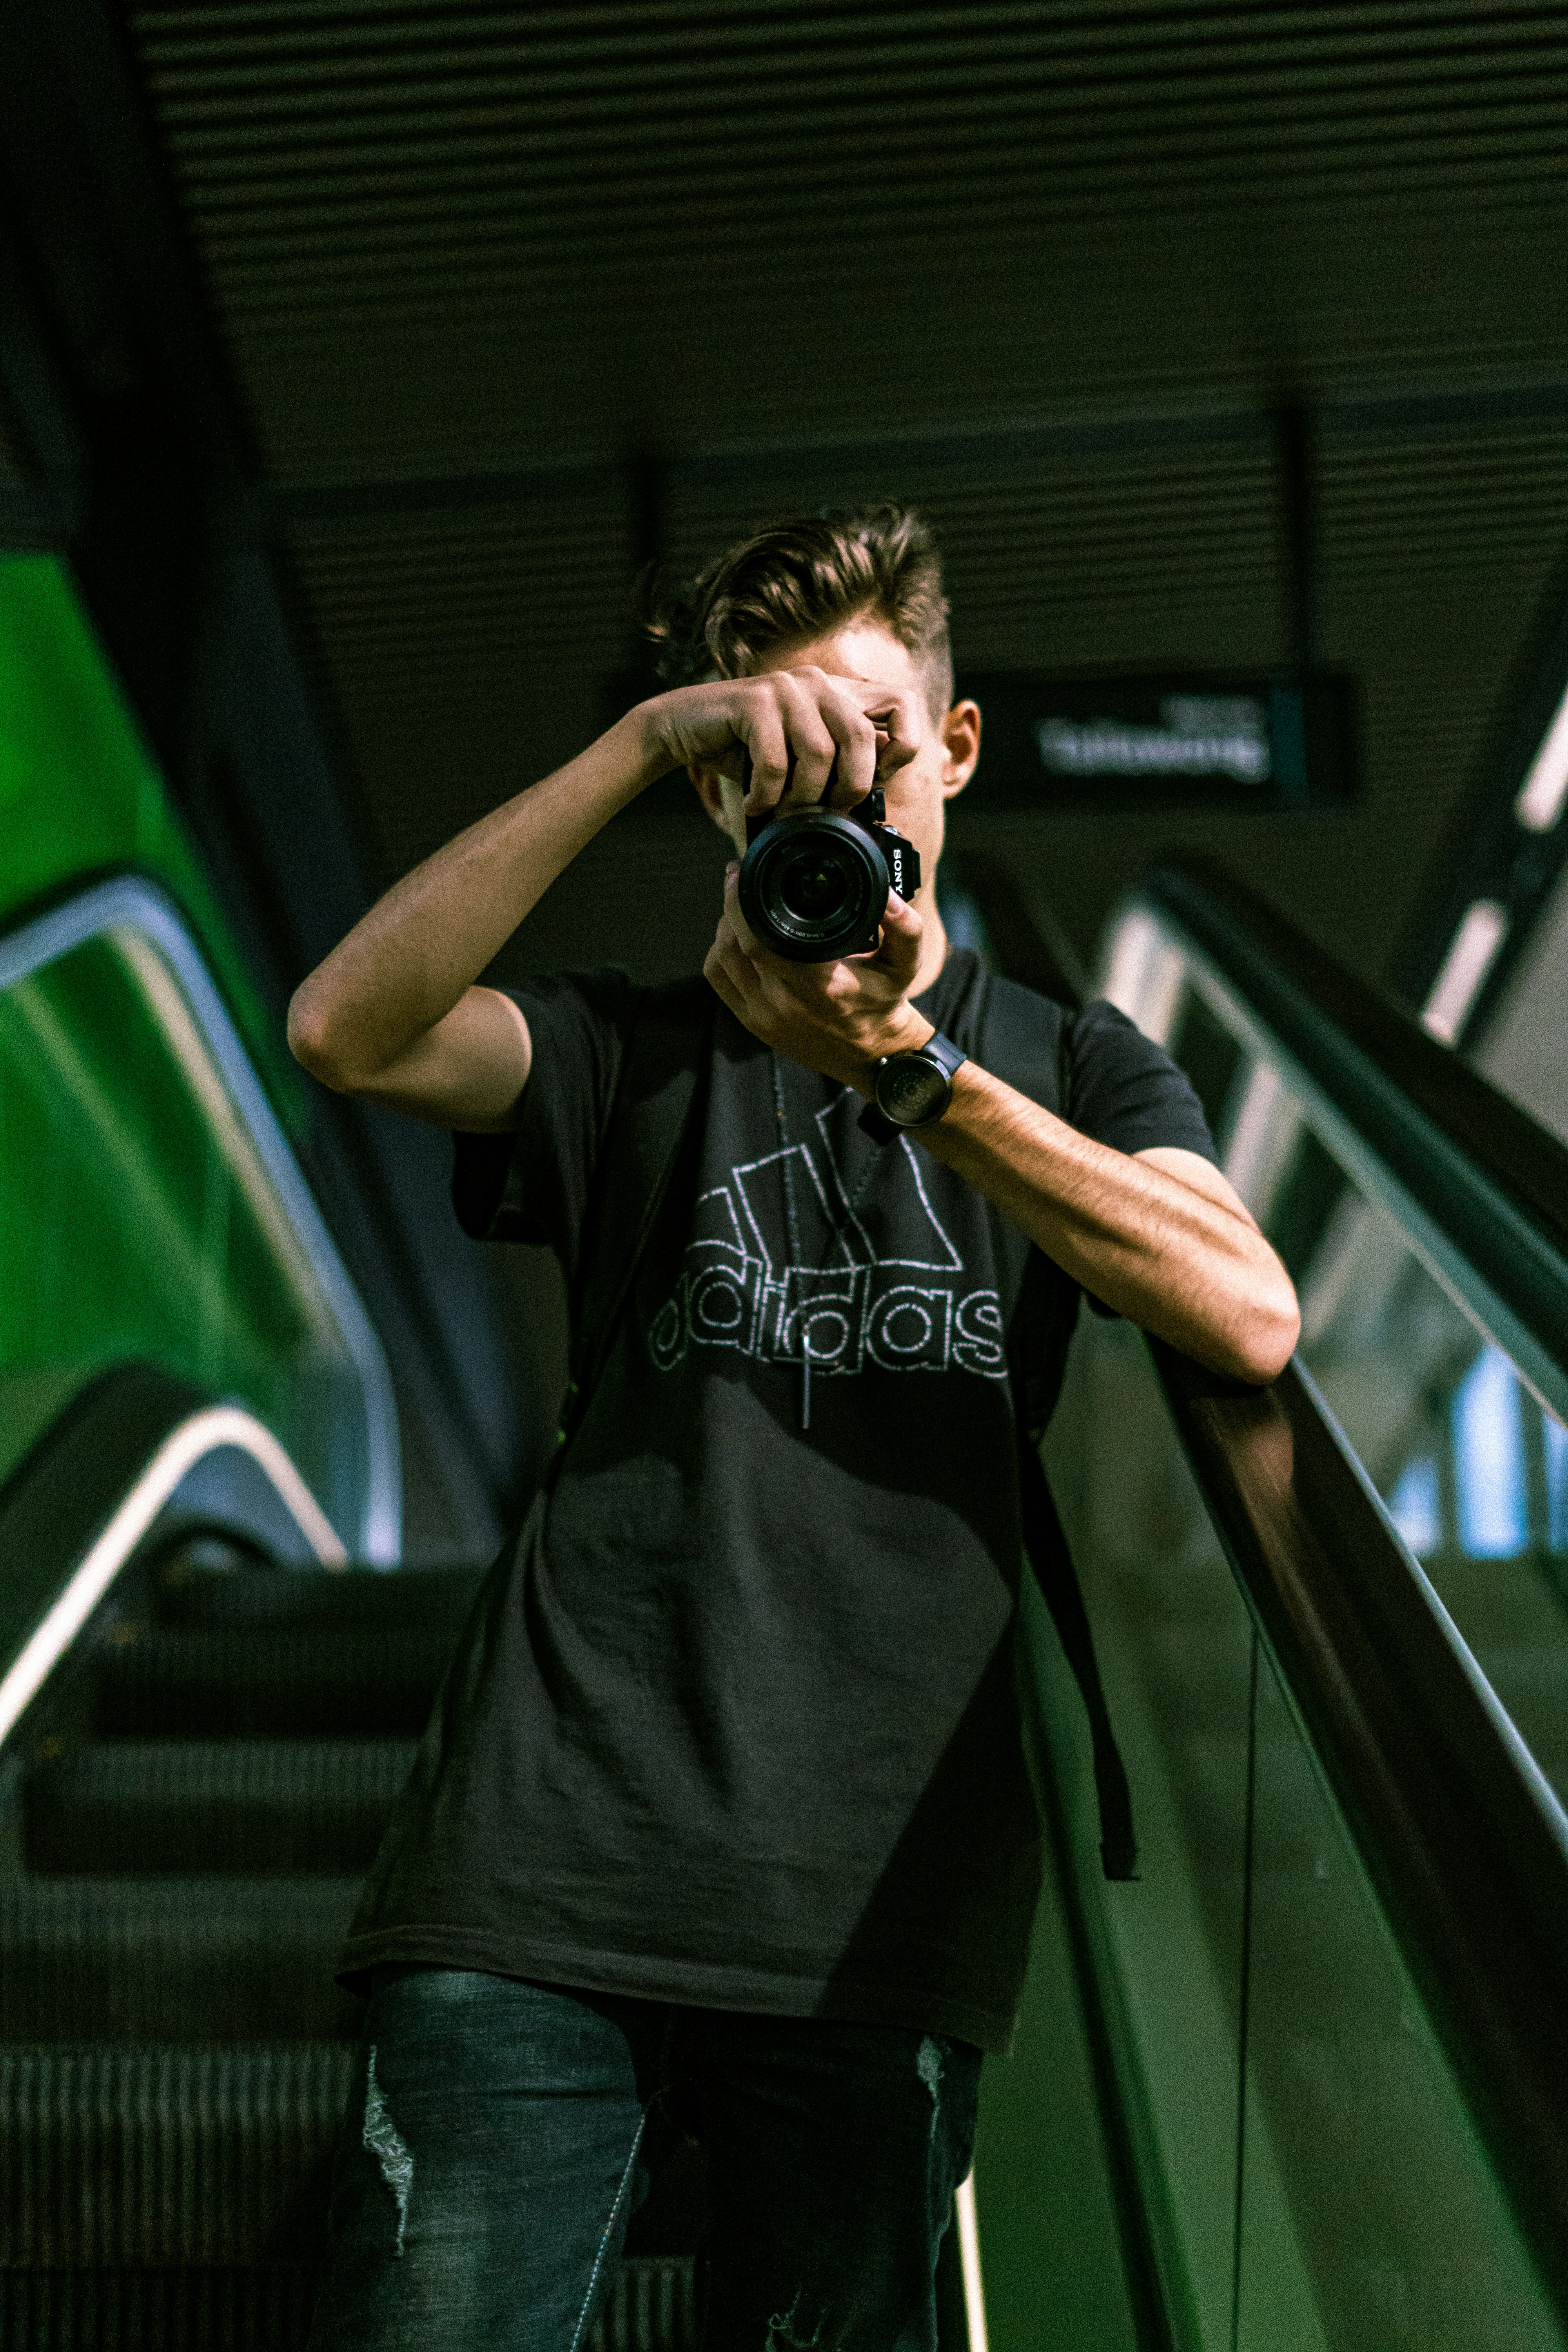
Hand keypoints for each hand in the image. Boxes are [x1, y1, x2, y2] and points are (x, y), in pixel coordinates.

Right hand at [641, 667, 922, 811]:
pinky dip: (766, 795)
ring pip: (819, 754)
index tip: (877, 779)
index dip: (902, 747)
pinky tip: (754, 803)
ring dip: (800, 797)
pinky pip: (775, 761)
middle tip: (824, 811)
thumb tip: (875, 793)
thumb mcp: (801, 758)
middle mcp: (820, 683)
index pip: (902, 705)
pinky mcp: (754, 699)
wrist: (683, 728)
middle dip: (847, 788)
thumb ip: (839, 762)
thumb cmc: (746, 751)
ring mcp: (787, 687)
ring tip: (781, 810)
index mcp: (840, 694)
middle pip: (862, 739)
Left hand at [704, 863, 934, 1089]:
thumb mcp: (906, 964)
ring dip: (724, 929)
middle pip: (734, 945)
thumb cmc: (885, 1002)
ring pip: (721, 960)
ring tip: (740, 909)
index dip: (742, 900)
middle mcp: (785, 1004)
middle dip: (731, 906)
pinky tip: (736, 939)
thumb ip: (905, 926)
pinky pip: (719, 981)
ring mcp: (764, 1017)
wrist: (872, 1054)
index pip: (759, 939)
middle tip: (739, 880)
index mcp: (818, 985)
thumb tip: (886, 892)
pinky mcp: (753, 1025)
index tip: (743, 871)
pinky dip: (721, 954)